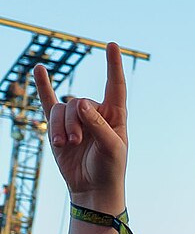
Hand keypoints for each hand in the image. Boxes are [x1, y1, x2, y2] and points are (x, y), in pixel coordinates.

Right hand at [32, 41, 128, 212]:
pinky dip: (43, 86)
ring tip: (65, 144)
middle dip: (75, 122)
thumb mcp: (111, 148)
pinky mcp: (58, 126)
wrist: (92, 188)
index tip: (112, 45)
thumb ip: (98, 125)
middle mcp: (95, 112)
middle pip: (79, 103)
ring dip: (60, 126)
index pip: (115, 86)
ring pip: (61, 109)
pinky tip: (39, 70)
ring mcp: (76, 118)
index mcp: (115, 115)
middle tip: (76, 141)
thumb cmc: (109, 168)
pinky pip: (48, 102)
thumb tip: (81, 103)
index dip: (114, 66)